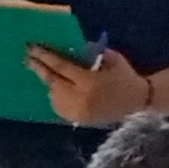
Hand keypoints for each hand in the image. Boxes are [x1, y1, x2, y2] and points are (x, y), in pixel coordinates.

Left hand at [27, 45, 152, 123]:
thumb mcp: (113, 59)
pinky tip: (57, 91)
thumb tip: (74, 47)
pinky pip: (59, 107)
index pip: (61, 67)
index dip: (45, 57)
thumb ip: (93, 54)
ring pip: (53, 95)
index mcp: (89, 82)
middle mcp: (80, 98)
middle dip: (39, 69)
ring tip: (46, 74)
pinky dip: (56, 98)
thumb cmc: (126, 77)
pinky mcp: (79, 119)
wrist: (140, 102)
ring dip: (49, 84)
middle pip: (52, 82)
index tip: (32, 48)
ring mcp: (79, 111)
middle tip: (28, 59)